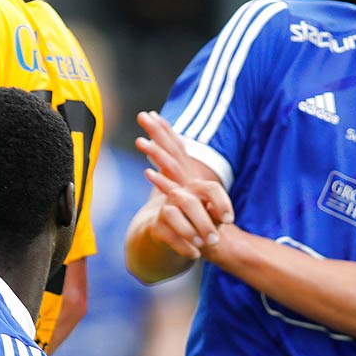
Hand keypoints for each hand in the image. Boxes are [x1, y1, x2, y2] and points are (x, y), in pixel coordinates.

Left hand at [134, 111, 234, 258]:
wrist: (216, 240)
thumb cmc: (201, 219)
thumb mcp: (188, 196)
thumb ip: (176, 182)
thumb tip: (161, 168)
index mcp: (189, 173)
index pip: (177, 145)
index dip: (165, 130)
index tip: (152, 114)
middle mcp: (190, 176)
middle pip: (174, 148)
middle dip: (158, 131)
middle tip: (143, 115)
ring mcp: (189, 189)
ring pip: (171, 166)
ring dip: (156, 153)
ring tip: (139, 141)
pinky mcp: (188, 204)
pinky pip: (173, 190)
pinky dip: (161, 182)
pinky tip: (147, 173)